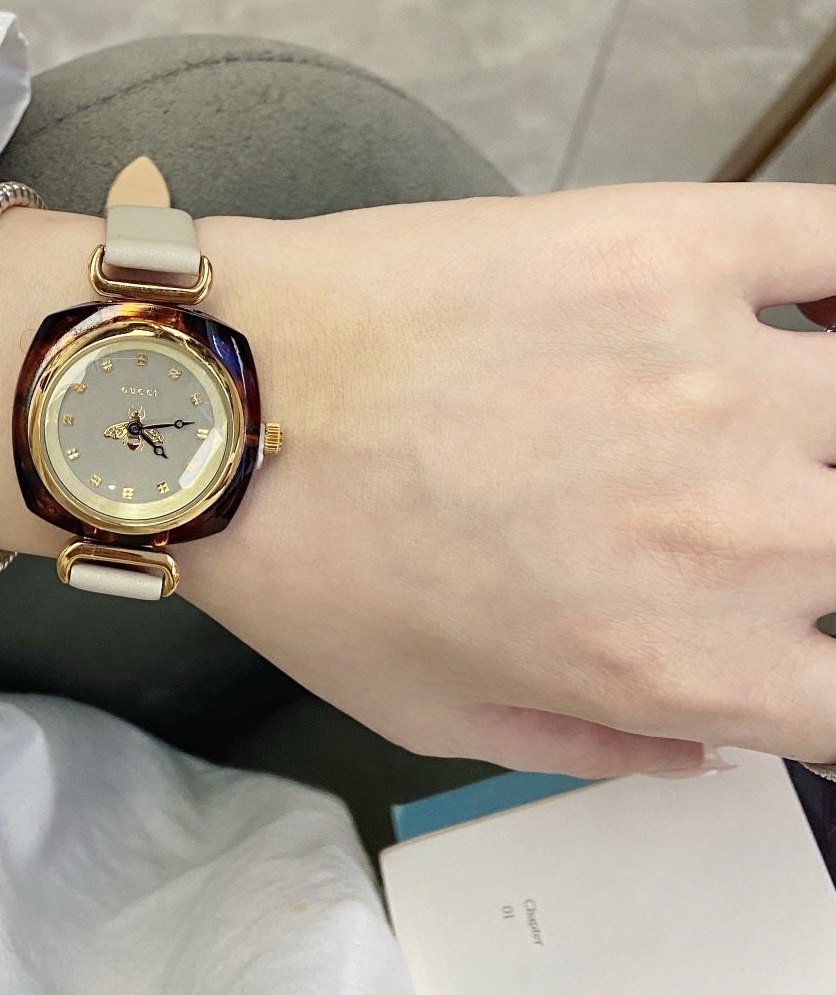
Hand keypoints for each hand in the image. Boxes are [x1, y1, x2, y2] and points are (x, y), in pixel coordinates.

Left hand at [183, 185, 835, 776]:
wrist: (220, 398)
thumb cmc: (305, 561)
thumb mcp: (434, 719)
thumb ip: (595, 747)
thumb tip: (704, 748)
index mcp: (680, 663)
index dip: (833, 684)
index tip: (800, 649)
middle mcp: (736, 531)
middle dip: (824, 554)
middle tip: (761, 526)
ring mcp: (720, 375)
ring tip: (785, 426)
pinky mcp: (675, 246)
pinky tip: (822, 305)